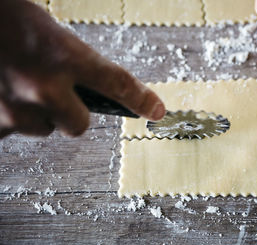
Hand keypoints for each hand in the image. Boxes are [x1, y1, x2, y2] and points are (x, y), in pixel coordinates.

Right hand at [0, 0, 164, 138]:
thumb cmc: (8, 18)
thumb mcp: (50, 34)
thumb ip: (74, 64)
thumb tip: (96, 89)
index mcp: (65, 55)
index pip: (117, 83)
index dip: (141, 100)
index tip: (157, 111)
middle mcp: (44, 87)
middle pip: (78, 126)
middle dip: (73, 115)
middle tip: (59, 95)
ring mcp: (15, 108)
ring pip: (42, 128)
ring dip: (37, 112)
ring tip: (19, 83)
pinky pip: (13, 128)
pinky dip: (11, 115)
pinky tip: (2, 92)